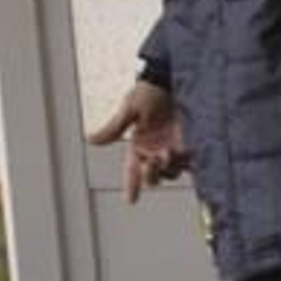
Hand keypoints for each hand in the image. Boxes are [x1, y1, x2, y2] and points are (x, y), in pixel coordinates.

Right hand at [89, 81, 189, 203]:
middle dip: (152, 174)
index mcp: (137, 146)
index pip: (131, 170)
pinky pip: (190, 162)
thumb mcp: (130, 108)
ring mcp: (172, 149)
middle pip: (152, 176)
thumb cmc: (149, 92)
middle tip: (155, 160)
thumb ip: (114, 127)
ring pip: (171, 172)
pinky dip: (189, 163)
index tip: (131, 200)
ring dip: (169, 166)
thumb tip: (91, 140)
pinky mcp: (189, 144)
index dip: (131, 185)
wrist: (172, 79)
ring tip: (169, 150)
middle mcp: (154, 151)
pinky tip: (188, 157)